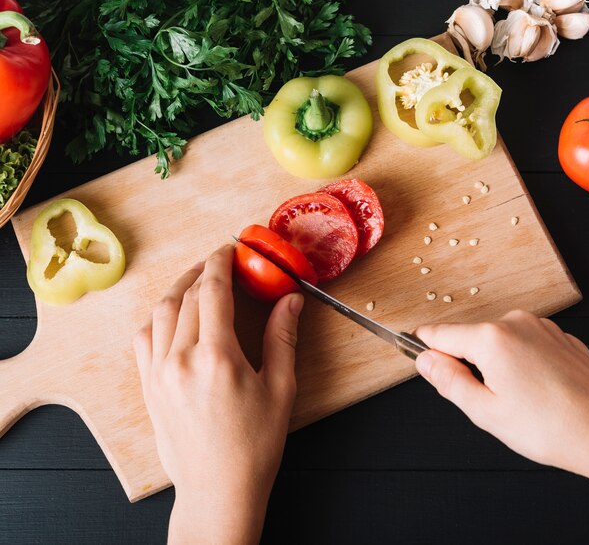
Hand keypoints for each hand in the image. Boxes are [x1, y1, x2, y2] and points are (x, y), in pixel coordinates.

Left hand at [133, 245, 303, 544]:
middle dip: (203, 270)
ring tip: (197, 280)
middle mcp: (181, 359)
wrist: (217, 491)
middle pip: (186, 296)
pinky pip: (144, 337)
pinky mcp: (148, 386)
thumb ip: (283, 337)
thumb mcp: (279, 388)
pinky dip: (158, 316)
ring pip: (161, 311)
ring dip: (178, 288)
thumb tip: (290, 300)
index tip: (229, 249)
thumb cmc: (253, 446)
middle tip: (221, 262)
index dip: (220, 263)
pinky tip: (172, 313)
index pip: (212, 291)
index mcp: (216, 357)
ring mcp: (158, 373)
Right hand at [415, 310, 588, 498]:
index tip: (413, 352)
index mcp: (490, 339)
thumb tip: (425, 360)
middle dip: (467, 363)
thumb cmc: (553, 428)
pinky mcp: (560, 336)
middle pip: (469, 338)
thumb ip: (447, 381)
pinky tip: (538, 391)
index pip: (439, 333)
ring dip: (496, 364)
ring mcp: (541, 327)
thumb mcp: (485, 412)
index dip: (422, 346)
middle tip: (485, 399)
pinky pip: (525, 344)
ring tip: (519, 399)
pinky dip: (521, 362)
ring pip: (498, 342)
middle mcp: (514, 323)